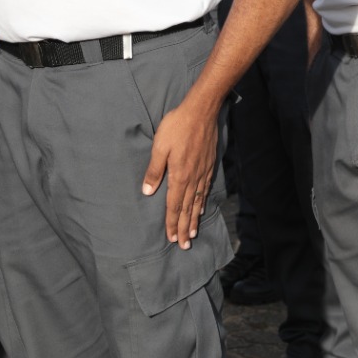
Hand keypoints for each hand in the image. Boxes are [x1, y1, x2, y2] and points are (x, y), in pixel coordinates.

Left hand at [140, 97, 219, 248]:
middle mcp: (193, 178)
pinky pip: (205, 189)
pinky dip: (203, 202)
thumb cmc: (177, 126)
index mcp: (179, 175)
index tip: (171, 238)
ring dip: (194, 219)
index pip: (174, 205)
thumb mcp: (159, 147)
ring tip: (193, 233)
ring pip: (198, 201)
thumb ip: (154, 170)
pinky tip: (202, 207)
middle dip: (184, 228)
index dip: (172, 223)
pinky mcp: (209, 164)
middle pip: (187, 208)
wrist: (201, 111)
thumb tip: (147, 192)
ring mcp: (203, 171)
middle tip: (184, 245)